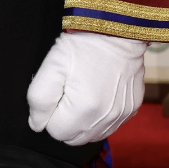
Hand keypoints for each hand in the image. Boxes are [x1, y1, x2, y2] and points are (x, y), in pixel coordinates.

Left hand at [27, 32, 146, 145]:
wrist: (117, 29)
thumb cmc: (83, 45)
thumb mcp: (52, 66)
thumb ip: (39, 100)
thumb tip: (37, 124)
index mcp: (84, 110)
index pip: (56, 132)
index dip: (51, 114)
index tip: (57, 92)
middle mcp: (106, 118)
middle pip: (75, 138)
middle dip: (66, 121)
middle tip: (67, 92)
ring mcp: (122, 115)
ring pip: (93, 135)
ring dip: (83, 122)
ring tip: (82, 92)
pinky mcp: (131, 108)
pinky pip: (110, 125)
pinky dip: (100, 117)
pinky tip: (98, 94)